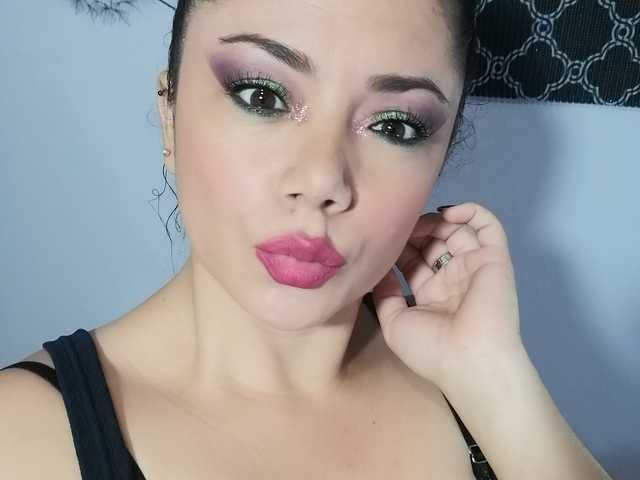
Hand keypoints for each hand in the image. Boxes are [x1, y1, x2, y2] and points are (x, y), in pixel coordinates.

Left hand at [370, 202, 522, 388]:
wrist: (468, 360)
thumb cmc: (429, 347)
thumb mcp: (394, 322)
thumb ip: (385, 293)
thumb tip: (378, 268)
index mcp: (431, 294)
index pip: (414, 259)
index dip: (399, 246)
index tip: (384, 237)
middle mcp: (452, 278)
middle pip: (433, 241)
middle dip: (416, 231)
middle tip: (401, 224)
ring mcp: (474, 267)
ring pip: (457, 230)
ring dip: (437, 221)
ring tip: (422, 222)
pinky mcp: (494, 259)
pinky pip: (489, 227)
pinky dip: (471, 212)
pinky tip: (449, 213)